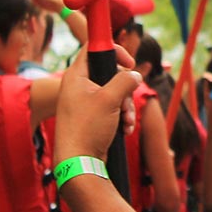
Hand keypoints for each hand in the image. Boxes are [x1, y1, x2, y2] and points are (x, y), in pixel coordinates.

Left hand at [55, 43, 140, 164]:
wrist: (78, 162)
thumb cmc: (87, 128)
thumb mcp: (110, 99)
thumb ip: (125, 81)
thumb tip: (135, 76)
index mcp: (76, 76)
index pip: (92, 49)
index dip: (113, 50)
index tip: (129, 62)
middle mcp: (79, 87)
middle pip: (109, 73)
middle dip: (125, 88)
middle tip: (128, 99)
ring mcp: (85, 103)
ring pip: (114, 93)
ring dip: (126, 105)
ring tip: (127, 120)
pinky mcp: (92, 117)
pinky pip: (113, 108)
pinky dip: (122, 116)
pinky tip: (125, 129)